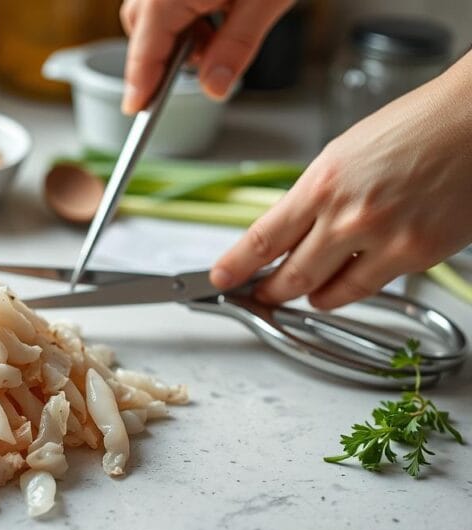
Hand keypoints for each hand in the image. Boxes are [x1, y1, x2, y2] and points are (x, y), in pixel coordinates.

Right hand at [120, 0, 292, 113]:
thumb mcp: (264, 2)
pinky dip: (188, 8)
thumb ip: (236, 48)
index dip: (141, 85)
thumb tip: (214, 87)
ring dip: (184, 31)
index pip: (144, 51)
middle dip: (172, 55)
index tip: (135, 109)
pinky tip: (220, 7)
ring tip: (226, 28)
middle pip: (144, 30)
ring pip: (155, 11)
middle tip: (212, 67)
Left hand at [210, 53, 471, 308]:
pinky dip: (347, 294)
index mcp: (321, 183)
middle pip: (289, 275)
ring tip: (300, 294)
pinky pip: (367, 289)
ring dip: (307, 298)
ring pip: (326, 292)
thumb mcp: (343, 155)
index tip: (219, 277)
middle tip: (259, 293)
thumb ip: (315, 197)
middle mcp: (346, 215)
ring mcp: (382, 239)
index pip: (263, 238)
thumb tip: (288, 231)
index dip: (234, 265)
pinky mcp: (415, 255)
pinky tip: (341, 289)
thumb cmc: (415, 127)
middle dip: (268, 290)